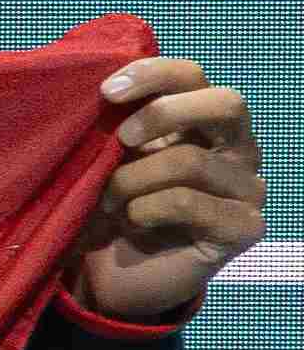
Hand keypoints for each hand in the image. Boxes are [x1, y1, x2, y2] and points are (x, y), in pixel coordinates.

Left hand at [74, 52, 262, 327]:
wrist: (116, 274)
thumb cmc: (111, 205)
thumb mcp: (107, 157)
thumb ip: (114, 121)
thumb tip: (102, 88)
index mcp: (204, 121)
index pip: (193, 76)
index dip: (152, 74)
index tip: (106, 92)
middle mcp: (238, 148)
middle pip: (225, 103)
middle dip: (162, 114)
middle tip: (119, 139)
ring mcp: (247, 188)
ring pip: (190, 160)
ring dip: (132, 179)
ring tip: (107, 200)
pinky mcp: (245, 227)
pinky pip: (188, 203)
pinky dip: (144, 209)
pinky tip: (130, 222)